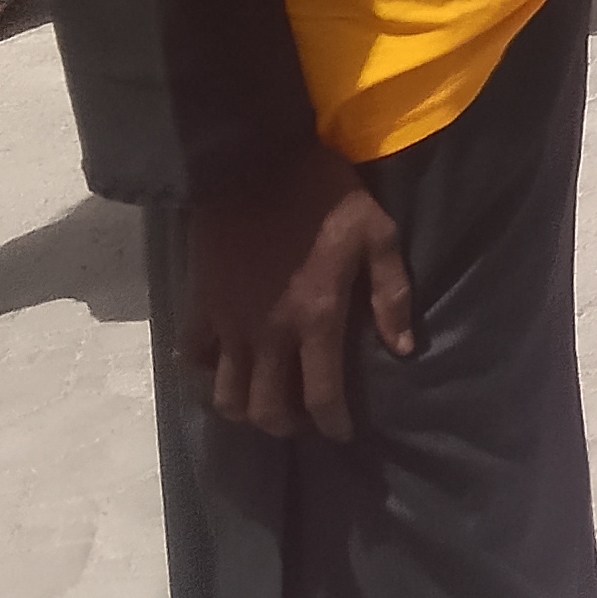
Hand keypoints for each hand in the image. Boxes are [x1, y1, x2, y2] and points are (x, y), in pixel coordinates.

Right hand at [183, 138, 413, 441]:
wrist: (255, 162)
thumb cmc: (327, 197)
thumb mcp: (378, 235)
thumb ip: (391, 295)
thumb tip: (404, 349)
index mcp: (316, 319)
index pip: (321, 395)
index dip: (333, 424)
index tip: (343, 435)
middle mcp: (267, 334)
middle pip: (266, 409)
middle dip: (287, 426)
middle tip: (304, 420)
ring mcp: (227, 324)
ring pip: (224, 396)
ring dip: (245, 410)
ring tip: (265, 402)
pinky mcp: (199, 306)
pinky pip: (192, 358)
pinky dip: (205, 374)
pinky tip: (222, 369)